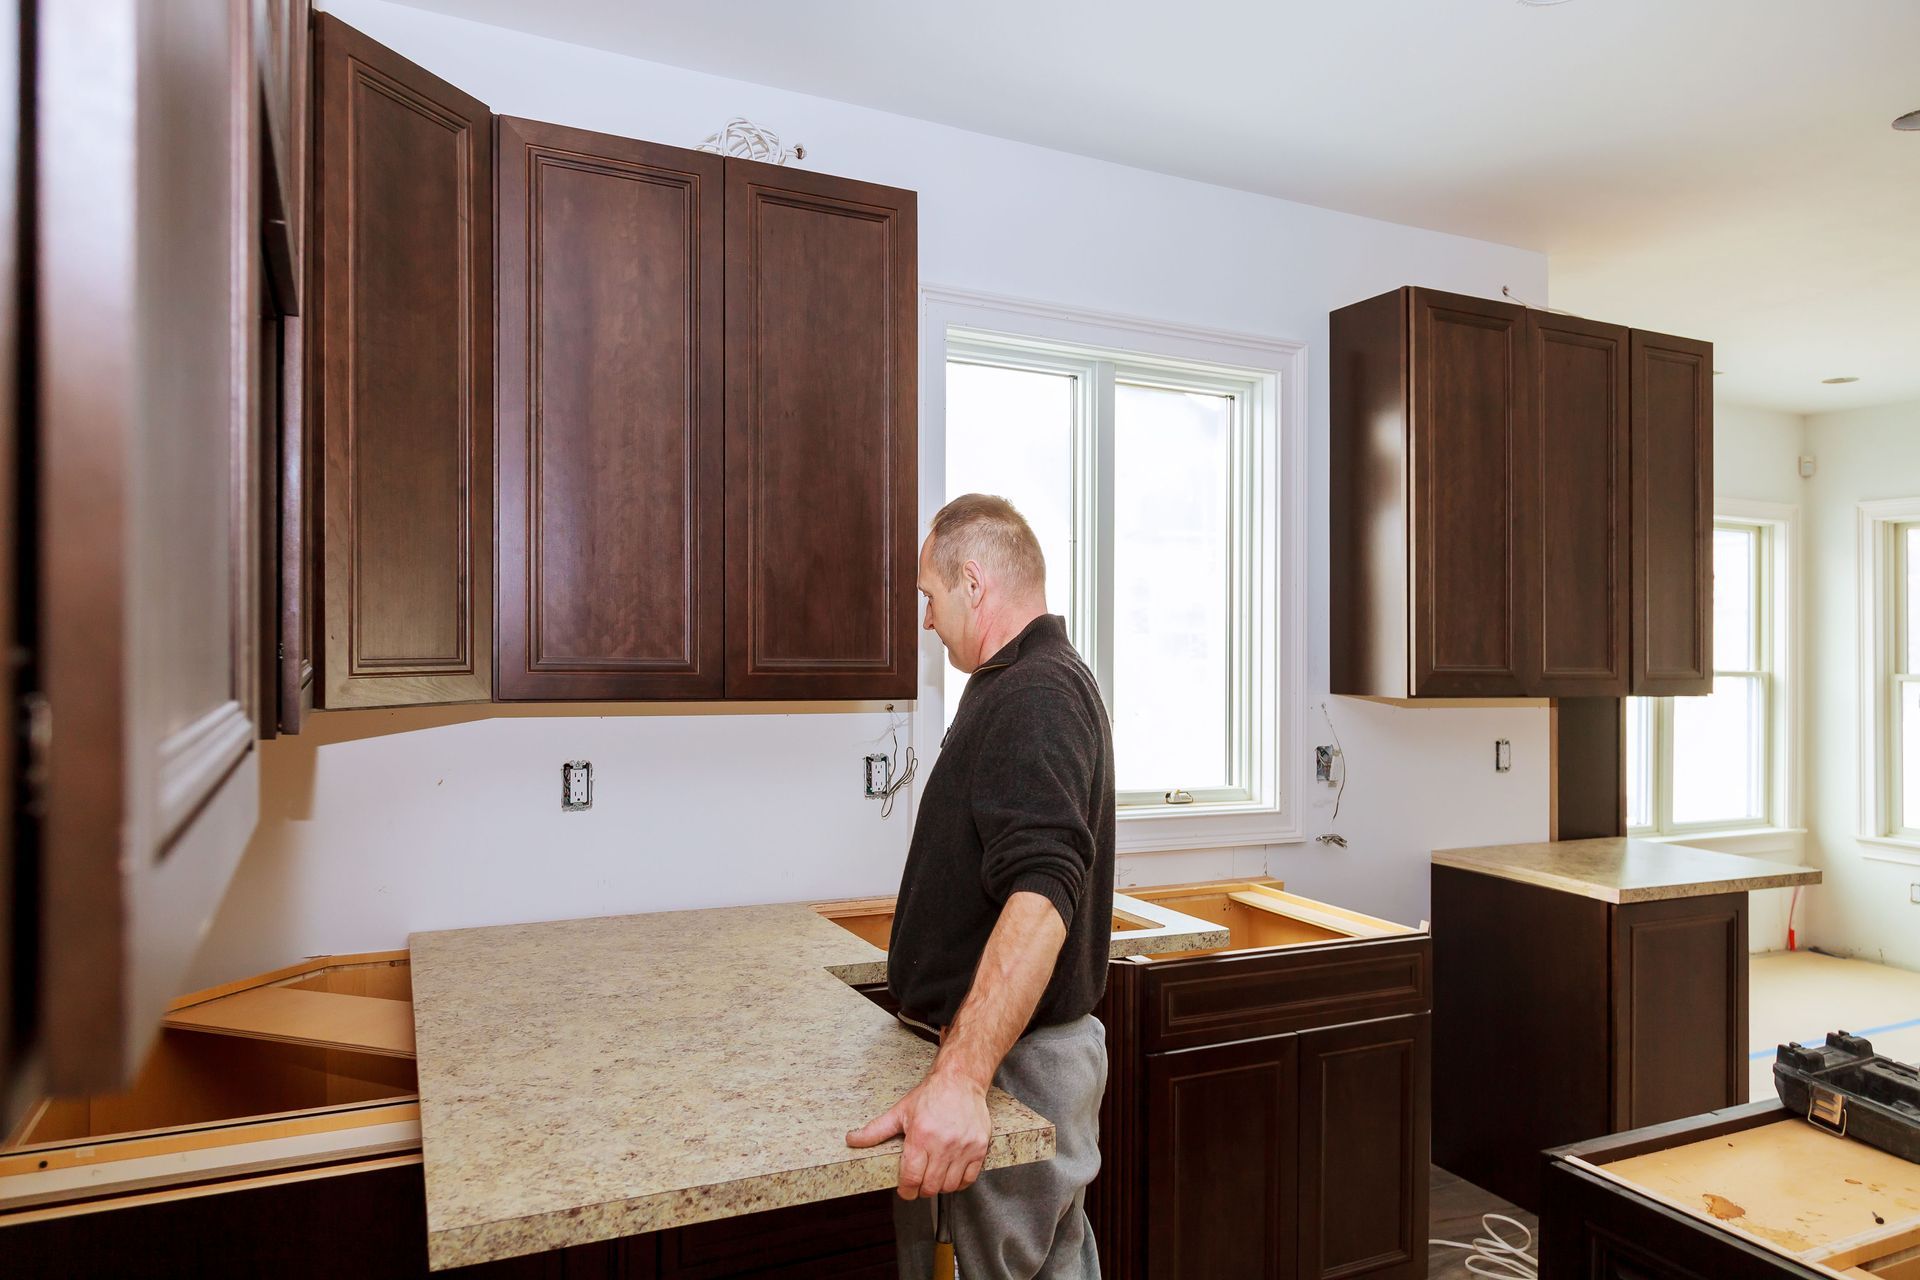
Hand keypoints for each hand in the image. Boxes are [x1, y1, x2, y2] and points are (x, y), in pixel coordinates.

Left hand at [845, 1068, 990, 1198]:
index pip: (911, 1178)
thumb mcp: (900, 1111)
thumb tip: (852, 1140)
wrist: (960, 1080)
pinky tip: (951, 1174)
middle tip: (919, 1182)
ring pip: (949, 1186)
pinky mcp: (979, 1148)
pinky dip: (958, 1183)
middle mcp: (943, 1144)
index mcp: (920, 1136)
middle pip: (930, 1186)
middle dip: (921, 1189)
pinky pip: (969, 1179)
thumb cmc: (930, 1095)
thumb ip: (875, 1130)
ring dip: (939, 1187)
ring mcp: (963, 1147)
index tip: (905, 1189)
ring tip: (934, 1176)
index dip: (906, 1190)